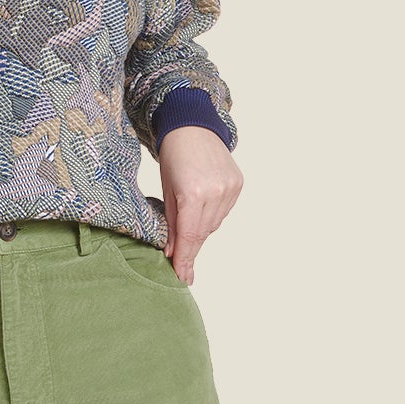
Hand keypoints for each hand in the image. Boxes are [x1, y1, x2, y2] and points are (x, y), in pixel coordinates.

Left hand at [158, 127, 242, 282]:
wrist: (192, 126)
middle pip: (202, 233)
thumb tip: (173, 253)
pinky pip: (223, 212)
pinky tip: (203, 207)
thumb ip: (170, 223)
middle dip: (190, 248)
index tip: (182, 277)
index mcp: (192, 193)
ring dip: (200, 230)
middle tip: (181, 262)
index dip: (185, 259)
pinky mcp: (238, 184)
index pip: (189, 236)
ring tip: (189, 220)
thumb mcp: (166, 190)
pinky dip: (212, 216)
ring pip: (214, 224)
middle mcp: (215, 192)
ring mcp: (230, 188)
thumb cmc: (173, 156)